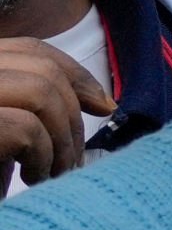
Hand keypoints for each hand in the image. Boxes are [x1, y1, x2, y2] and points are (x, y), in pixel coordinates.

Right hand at [0, 40, 109, 190]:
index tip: (104, 106)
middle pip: (40, 69)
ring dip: (62, 140)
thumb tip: (103, 102)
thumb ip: (37, 108)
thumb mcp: (6, 134)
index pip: (28, 49)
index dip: (74, 73)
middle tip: (74, 160)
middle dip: (73, 116)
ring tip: (52, 174)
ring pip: (41, 94)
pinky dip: (43, 157)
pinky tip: (32, 180)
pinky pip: (25, 129)